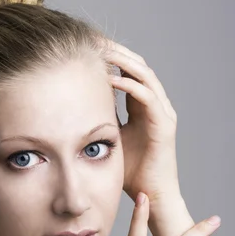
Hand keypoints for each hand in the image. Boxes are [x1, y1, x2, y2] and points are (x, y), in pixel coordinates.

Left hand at [101, 39, 179, 204]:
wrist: (151, 196)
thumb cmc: (130, 173)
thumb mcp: (109, 140)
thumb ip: (98, 122)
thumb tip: (71, 112)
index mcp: (142, 107)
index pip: (128, 70)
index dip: (110, 56)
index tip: (86, 47)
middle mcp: (155, 104)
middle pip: (137, 65)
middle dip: (114, 50)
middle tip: (90, 39)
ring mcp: (162, 112)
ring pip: (144, 74)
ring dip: (122, 60)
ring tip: (99, 51)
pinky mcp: (164, 124)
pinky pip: (147, 96)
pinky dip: (129, 84)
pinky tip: (109, 78)